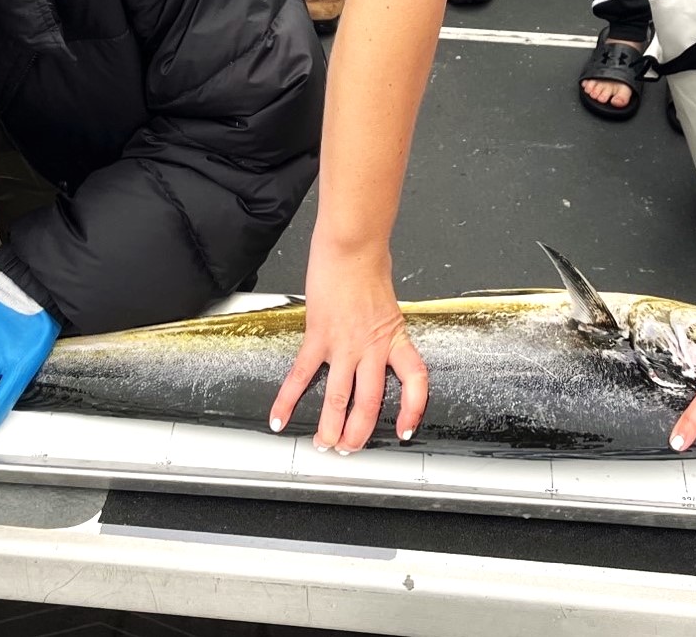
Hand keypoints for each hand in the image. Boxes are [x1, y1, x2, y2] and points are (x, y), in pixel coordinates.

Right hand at [268, 240, 428, 451]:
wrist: (352, 247)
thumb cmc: (369, 266)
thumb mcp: (388, 304)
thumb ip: (384, 329)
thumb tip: (380, 342)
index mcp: (394, 339)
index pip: (415, 382)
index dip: (413, 410)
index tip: (404, 430)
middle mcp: (372, 347)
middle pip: (370, 402)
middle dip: (358, 432)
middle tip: (349, 447)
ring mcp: (344, 345)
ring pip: (339, 397)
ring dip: (329, 426)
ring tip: (322, 443)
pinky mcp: (318, 337)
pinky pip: (302, 375)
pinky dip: (288, 399)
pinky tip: (280, 416)